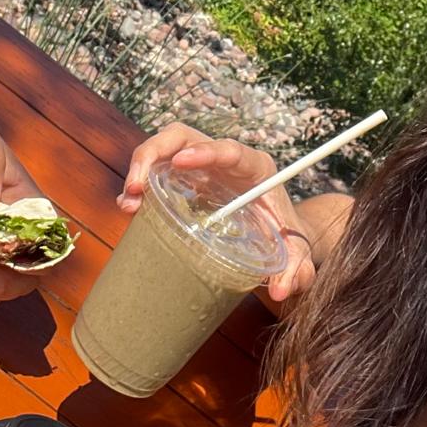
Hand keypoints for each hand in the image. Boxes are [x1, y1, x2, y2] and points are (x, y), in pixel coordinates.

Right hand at [119, 122, 315, 301]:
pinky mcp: (185, 180)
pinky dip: (140, 186)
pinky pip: (157, 171)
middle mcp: (224, 159)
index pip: (229, 149)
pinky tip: (129, 208)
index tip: (181, 162)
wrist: (280, 233)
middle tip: (136, 186)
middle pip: (183, 136)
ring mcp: (201, 167)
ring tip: (128, 202)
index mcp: (254, 167)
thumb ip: (298, 268)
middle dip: (154, 153)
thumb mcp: (296, 251)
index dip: (206, 151)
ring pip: (164, 149)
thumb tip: (282, 290)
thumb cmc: (288, 236)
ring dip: (140, 168)